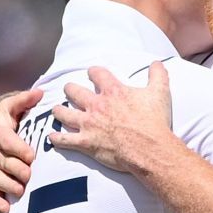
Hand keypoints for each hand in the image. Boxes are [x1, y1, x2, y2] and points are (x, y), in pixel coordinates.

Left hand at [54, 62, 177, 173]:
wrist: (149, 149)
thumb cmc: (154, 122)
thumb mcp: (159, 93)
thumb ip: (157, 75)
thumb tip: (157, 63)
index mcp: (113, 91)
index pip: (97, 74)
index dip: (93, 72)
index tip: (92, 73)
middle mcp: (97, 105)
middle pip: (74, 91)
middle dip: (70, 89)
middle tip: (69, 89)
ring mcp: (89, 124)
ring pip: (64, 113)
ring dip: (59, 111)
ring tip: (57, 110)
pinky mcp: (86, 142)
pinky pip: (65, 140)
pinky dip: (57, 139)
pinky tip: (52, 137)